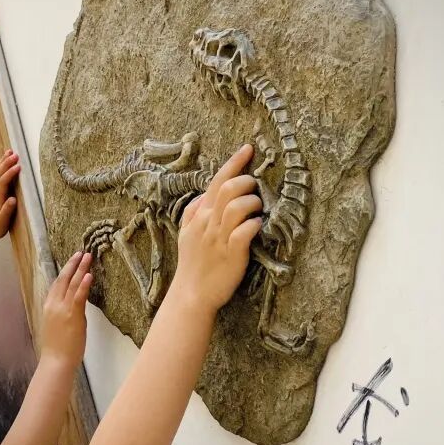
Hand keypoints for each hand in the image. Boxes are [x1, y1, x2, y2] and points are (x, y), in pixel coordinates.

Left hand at [0, 150, 19, 241]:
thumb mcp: (1, 224)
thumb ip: (7, 212)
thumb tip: (13, 199)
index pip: (3, 182)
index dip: (10, 173)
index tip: (19, 166)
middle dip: (6, 163)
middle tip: (15, 154)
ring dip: (2, 162)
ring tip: (9, 151)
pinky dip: (0, 167)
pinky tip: (4, 162)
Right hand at [40, 251, 92, 367]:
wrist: (56, 361)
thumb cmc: (58, 348)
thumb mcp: (57, 326)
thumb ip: (63, 313)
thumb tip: (73, 306)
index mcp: (48, 306)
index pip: (57, 284)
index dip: (65, 271)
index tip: (72, 261)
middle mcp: (54, 305)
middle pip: (63, 279)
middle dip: (72, 264)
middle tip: (81, 252)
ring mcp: (62, 309)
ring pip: (72, 284)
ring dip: (80, 269)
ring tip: (87, 257)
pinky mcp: (72, 315)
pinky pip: (78, 296)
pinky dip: (84, 284)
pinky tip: (89, 274)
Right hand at [174, 144, 261, 312]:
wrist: (191, 295)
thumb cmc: (193, 265)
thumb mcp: (186, 235)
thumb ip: (193, 213)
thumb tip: (204, 196)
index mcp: (199, 216)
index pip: (216, 181)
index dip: (233, 163)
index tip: (248, 149)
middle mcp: (208, 223)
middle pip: (228, 188)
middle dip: (247, 182)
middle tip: (255, 189)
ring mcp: (220, 238)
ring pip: (237, 206)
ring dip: (253, 202)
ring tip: (257, 210)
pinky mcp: (233, 254)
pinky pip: (246, 231)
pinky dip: (255, 224)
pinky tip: (257, 226)